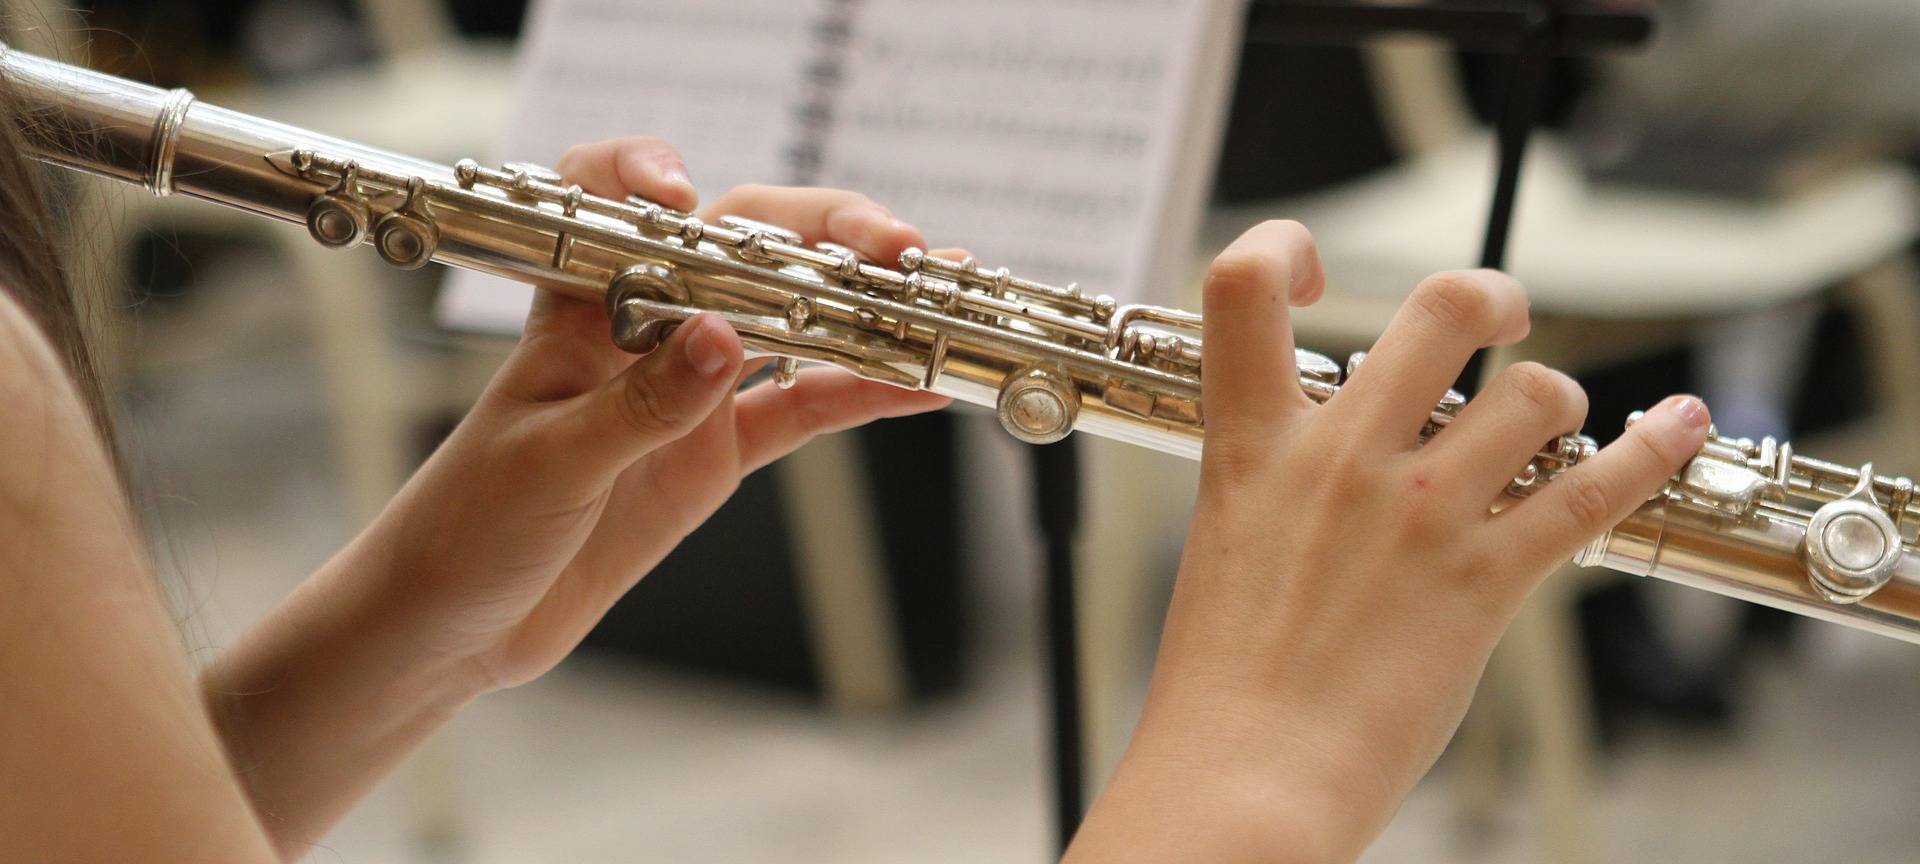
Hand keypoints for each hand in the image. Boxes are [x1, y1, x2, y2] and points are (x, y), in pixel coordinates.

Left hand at [349, 136, 950, 690]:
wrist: (453, 624)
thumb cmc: (465, 528)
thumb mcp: (549, 464)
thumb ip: (639, 404)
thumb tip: (722, 339)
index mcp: (579, 310)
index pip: (617, 207)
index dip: (652, 180)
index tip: (689, 199)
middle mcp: (643, 329)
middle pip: (744, 249)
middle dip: (823, 236)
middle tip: (895, 251)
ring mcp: (688, 387)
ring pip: (791, 322)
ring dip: (862, 309)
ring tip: (934, 299)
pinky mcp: (715, 451)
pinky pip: (802, 409)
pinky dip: (859, 395)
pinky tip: (917, 386)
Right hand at [1068, 221, 1710, 862]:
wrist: (1246, 774)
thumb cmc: (1225, 679)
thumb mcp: (1227, 541)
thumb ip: (1279, 476)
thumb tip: (1336, 445)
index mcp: (1253, 444)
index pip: (1242, 283)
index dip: (1285, 247)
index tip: (1318, 273)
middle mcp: (1341, 458)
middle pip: (1443, 307)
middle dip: (1489, 296)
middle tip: (1498, 315)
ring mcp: (1420, 514)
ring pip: (1535, 393)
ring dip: (1553, 401)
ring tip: (1543, 429)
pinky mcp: (1483, 579)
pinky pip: (1591, 488)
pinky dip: (1651, 447)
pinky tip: (1675, 422)